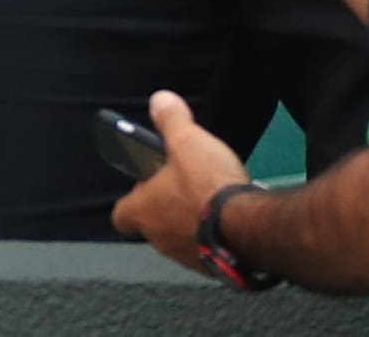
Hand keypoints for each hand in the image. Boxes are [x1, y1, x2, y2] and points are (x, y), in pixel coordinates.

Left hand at [111, 89, 250, 268]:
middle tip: (184, 187)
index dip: (131, 200)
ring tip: (210, 202)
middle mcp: (159, 240)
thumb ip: (171, 120)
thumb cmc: (206, 184)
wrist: (247, 228)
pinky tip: (228, 221)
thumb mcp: (186, 141)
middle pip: (152, 225)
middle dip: (165, 208)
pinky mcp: (213, 269)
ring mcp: (186, 257)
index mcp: (144, 211)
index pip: (121, 214)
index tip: (146, 184)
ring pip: (179, 239)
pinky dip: (212, 238)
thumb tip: (159, 100)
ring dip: (189, 224)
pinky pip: (206, 251)